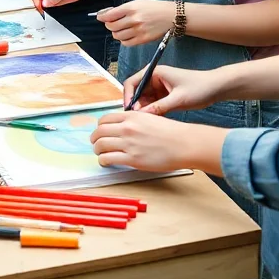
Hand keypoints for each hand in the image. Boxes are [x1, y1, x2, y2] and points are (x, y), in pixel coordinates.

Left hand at [90, 111, 224, 174]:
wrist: (184, 144)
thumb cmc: (171, 132)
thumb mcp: (150, 118)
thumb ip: (134, 121)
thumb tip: (121, 127)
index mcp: (131, 117)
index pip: (104, 119)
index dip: (100, 127)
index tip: (101, 132)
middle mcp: (127, 128)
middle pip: (99, 132)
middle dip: (95, 139)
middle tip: (96, 144)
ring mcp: (129, 144)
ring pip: (100, 145)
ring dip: (97, 150)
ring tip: (100, 153)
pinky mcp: (132, 159)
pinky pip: (108, 158)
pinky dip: (103, 160)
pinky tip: (106, 162)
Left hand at [99, 0, 173, 46]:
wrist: (171, 16)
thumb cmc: (154, 8)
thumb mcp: (138, 3)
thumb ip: (123, 9)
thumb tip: (107, 15)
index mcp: (132, 8)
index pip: (110, 15)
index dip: (102, 17)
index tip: (101, 17)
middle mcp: (134, 19)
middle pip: (112, 26)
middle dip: (109, 25)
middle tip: (111, 23)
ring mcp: (139, 30)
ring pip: (117, 35)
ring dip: (116, 33)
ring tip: (121, 29)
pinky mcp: (143, 39)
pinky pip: (126, 43)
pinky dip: (123, 40)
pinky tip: (127, 35)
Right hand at [121, 64, 225, 114]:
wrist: (217, 88)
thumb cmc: (199, 88)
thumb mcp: (179, 99)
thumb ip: (159, 107)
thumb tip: (141, 115)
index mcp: (155, 73)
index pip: (132, 82)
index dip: (128, 96)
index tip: (129, 110)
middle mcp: (154, 79)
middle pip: (136, 93)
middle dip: (136, 106)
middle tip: (138, 120)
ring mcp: (159, 88)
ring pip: (144, 101)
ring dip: (144, 110)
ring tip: (147, 123)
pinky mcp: (164, 96)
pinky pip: (152, 105)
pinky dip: (152, 112)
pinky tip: (155, 121)